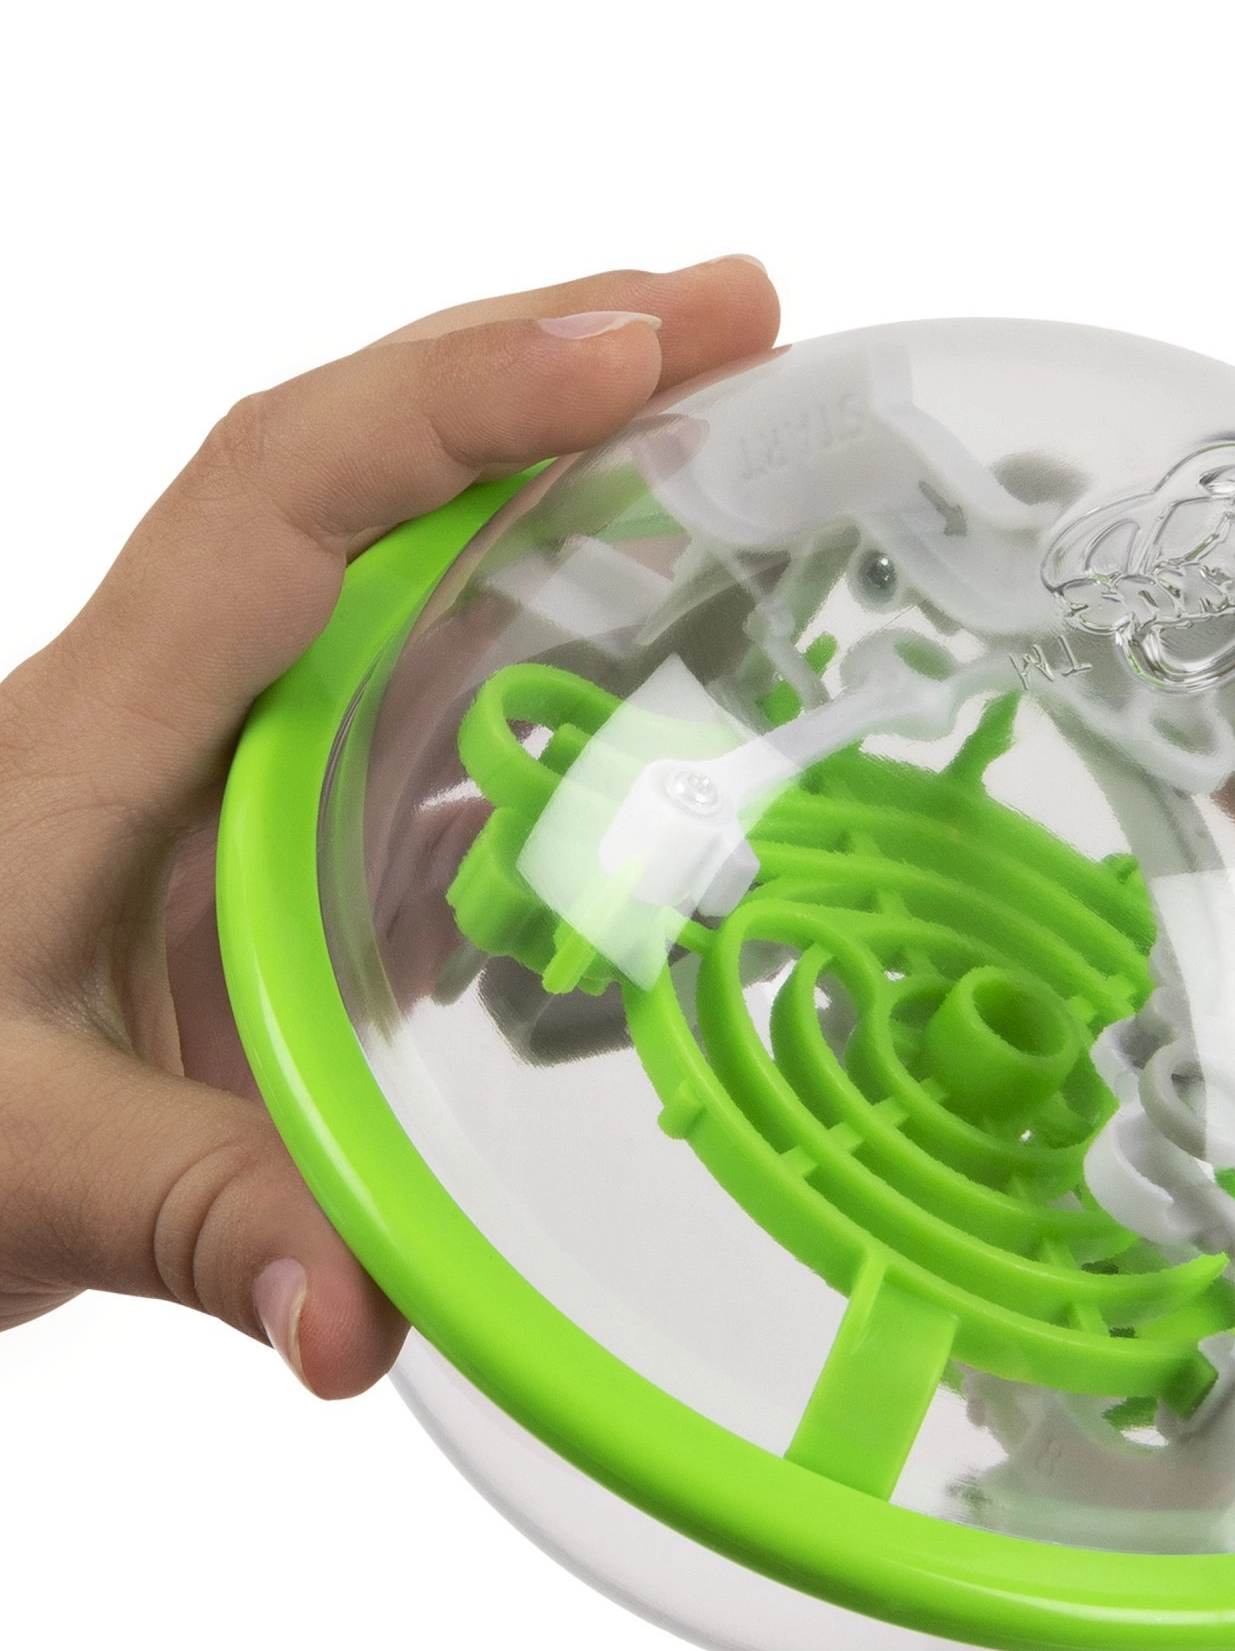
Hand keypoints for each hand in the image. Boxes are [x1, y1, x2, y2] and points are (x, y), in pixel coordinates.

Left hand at [0, 261, 778, 1396]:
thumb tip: (371, 1329)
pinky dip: (555, 720)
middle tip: (746, 321)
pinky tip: (657, 748)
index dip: (468, 399)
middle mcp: (185, 717)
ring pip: (425, 599)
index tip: (645, 345)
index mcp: (108, 731)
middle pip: (379, 482)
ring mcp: (240, 784)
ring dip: (581, 525)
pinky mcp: (277, 864)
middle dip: (563, 384)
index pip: (290, 492)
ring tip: (746, 479)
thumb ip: (196, 1222)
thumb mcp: (16, 1162)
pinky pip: (435, 747)